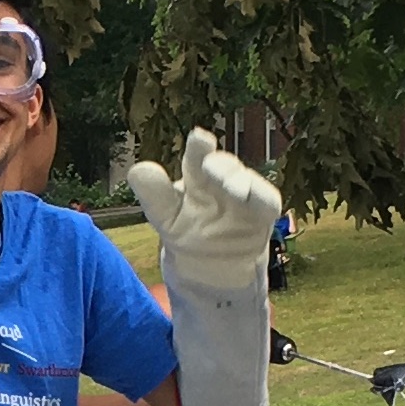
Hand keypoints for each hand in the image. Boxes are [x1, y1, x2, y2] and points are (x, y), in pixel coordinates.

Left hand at [129, 127, 286, 294]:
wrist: (212, 268)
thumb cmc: (189, 233)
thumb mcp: (166, 218)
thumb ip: (155, 196)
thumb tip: (137, 169)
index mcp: (198, 177)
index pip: (198, 158)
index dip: (200, 147)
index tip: (200, 138)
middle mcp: (224, 180)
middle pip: (226, 166)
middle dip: (221, 164)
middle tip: (211, 165)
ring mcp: (246, 196)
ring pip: (249, 181)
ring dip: (241, 182)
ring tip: (233, 188)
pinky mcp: (263, 214)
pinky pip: (267, 202)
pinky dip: (261, 197)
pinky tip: (250, 196)